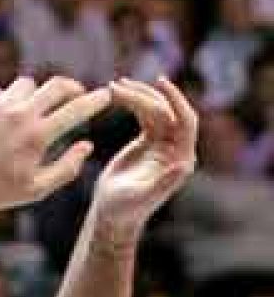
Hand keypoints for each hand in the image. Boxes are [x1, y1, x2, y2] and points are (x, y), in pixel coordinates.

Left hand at [0, 76, 110, 216]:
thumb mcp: (37, 189)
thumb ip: (68, 167)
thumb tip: (87, 144)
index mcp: (38, 136)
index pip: (77, 108)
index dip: (96, 100)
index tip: (105, 96)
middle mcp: (20, 115)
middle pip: (57, 84)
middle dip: (72, 87)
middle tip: (75, 93)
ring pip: (28, 85)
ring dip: (36, 95)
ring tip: (34, 110)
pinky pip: (3, 93)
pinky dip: (8, 103)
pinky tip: (3, 120)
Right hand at [92, 77, 196, 232]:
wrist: (112, 215)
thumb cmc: (124, 211)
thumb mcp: (142, 198)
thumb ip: (164, 183)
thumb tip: (185, 166)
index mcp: (181, 158)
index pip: (185, 120)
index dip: (175, 100)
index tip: (159, 81)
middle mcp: (177, 147)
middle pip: (167, 110)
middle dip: (146, 95)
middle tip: (119, 85)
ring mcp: (164, 142)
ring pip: (155, 109)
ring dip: (136, 95)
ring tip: (113, 87)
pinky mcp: (149, 140)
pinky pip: (144, 114)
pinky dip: (131, 102)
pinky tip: (115, 94)